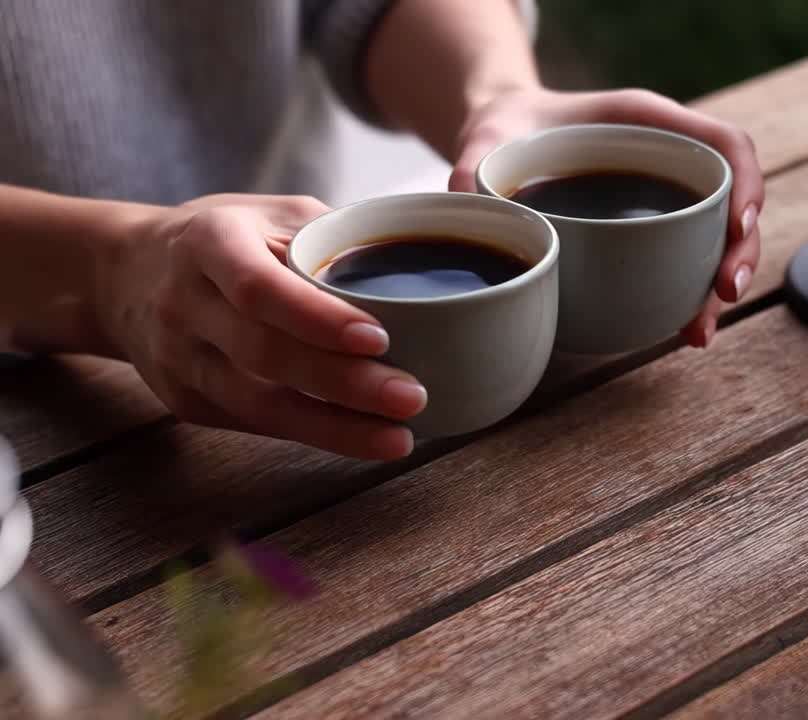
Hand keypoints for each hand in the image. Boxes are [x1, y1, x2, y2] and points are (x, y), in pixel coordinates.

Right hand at [95, 194, 427, 460]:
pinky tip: (364, 439)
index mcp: (208, 241)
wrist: (127, 274)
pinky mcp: (187, 401)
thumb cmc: (228, 237)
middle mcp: (185, 302)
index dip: (317, 318)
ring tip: (398, 438)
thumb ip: (335, 237)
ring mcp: (180, 358)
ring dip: (334, 427)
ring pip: (258, 404)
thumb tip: (424, 253)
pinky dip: (314, 433)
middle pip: (263, 354)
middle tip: (412, 397)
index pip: (259, 287)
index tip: (378, 338)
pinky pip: (255, 423)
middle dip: (343, 383)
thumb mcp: (274, 215)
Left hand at [448, 87, 764, 347]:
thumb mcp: (488, 134)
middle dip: (739, 251)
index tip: (736, 226)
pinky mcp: (652, 235)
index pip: (725, 144)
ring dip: (718, 289)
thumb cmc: (505, 130)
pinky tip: (681, 334)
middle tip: (722, 296)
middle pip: (733, 202)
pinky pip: (687, 263)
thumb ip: (474, 157)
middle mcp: (669, 161)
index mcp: (647, 122)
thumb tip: (461, 194)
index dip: (744, 184)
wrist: (503, 142)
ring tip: (698, 334)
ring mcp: (666, 201)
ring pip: (717, 242)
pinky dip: (690, 299)